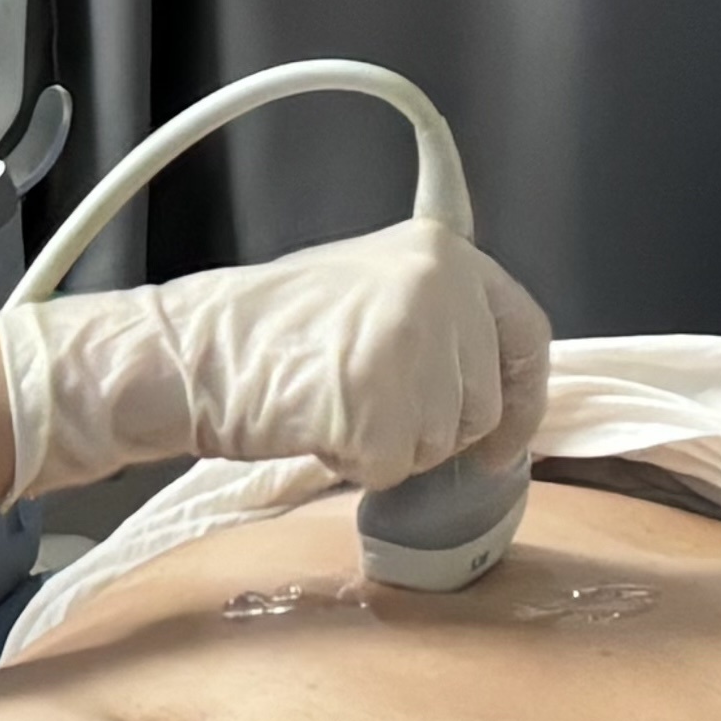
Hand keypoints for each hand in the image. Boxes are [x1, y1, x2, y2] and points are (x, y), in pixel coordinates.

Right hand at [0, 218, 550, 499]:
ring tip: (334, 402)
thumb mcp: (373, 292)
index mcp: (442, 251)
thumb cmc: (267, 330)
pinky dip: (358, 463)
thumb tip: (490, 391)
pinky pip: (398, 469)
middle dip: (435, 430)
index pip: (526, 331)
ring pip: (444, 443)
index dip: (522, 396)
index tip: (504, 439)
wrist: (194, 353)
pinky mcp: (384, 406)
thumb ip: (440, 322)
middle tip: (367, 405)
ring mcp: (415, 346)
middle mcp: (440, 289)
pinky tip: (318, 423)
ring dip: (394, 446)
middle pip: (484, 404)